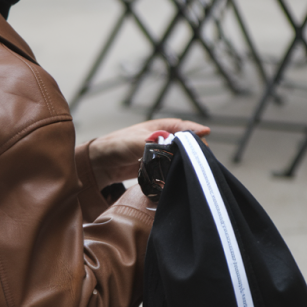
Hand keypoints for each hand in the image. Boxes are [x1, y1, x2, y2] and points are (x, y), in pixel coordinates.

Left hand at [88, 118, 209, 190]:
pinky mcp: (156, 169)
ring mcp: (159, 155)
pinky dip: (173, 175)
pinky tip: (177, 180)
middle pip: (184, 144)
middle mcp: (162, 140)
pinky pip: (169, 171)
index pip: (183, 127)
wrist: (100, 165)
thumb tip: (171, 144)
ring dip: (184, 164)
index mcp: (159, 127)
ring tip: (193, 170)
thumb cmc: (115, 146)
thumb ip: (153, 142)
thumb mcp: (136, 141)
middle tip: (201, 158)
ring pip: (178, 158)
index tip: (206, 134)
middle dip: (193, 150)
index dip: (195, 130)